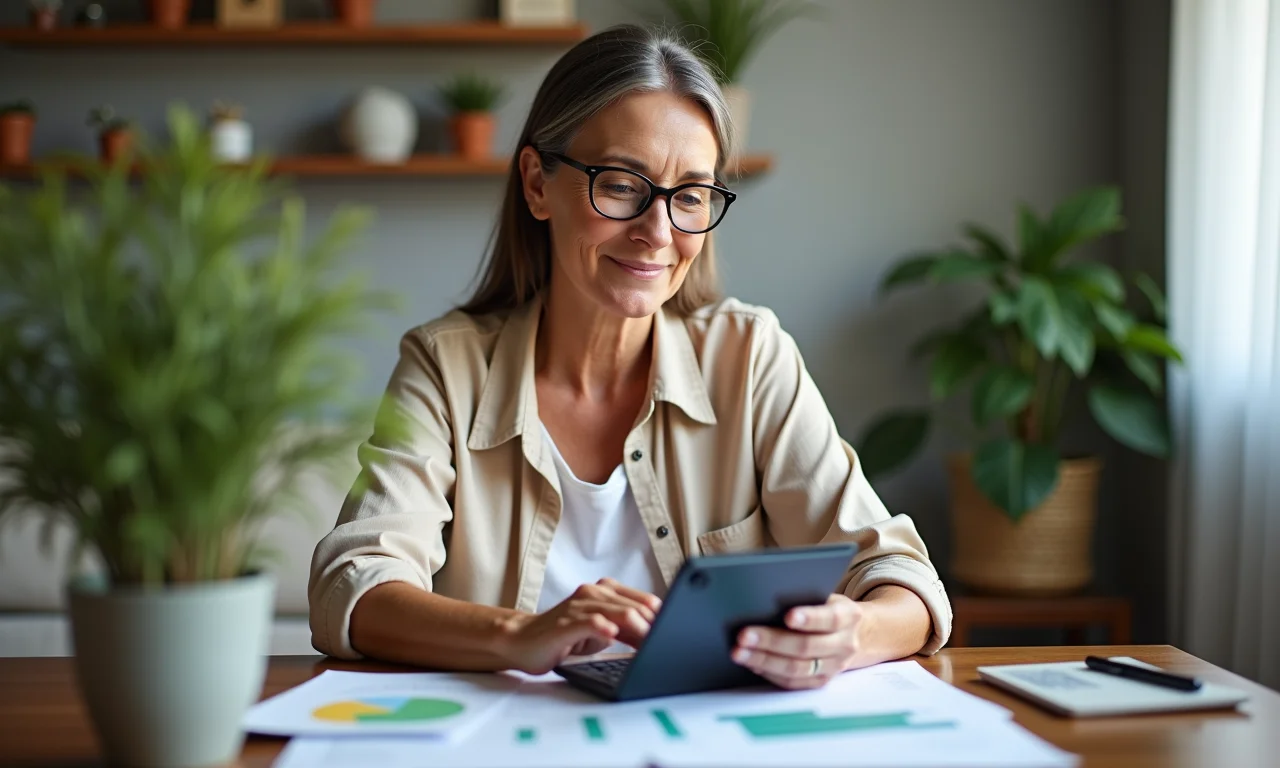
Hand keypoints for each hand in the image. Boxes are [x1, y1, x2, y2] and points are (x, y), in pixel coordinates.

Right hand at [499, 578, 661, 674]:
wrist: (523, 641)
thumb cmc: (566, 636)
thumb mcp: (602, 631)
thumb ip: (628, 629)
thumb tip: (658, 635)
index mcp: (605, 591)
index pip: (643, 601)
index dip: (661, 618)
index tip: (674, 633)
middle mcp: (593, 593)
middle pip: (634, 607)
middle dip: (654, 626)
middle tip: (666, 643)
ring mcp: (578, 607)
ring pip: (616, 613)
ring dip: (637, 629)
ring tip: (651, 641)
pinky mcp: (565, 623)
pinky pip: (589, 622)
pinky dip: (603, 628)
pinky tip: (612, 634)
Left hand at [731, 593, 865, 689]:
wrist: (856, 634)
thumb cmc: (828, 608)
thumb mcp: (826, 596)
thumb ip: (804, 597)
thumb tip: (763, 600)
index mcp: (849, 616)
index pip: (830, 618)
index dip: (809, 618)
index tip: (787, 616)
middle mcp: (845, 644)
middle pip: (806, 646)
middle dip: (772, 641)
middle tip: (743, 635)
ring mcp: (834, 666)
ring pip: (797, 669)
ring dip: (764, 661)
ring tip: (739, 652)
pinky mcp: (821, 681)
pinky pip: (793, 683)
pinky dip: (770, 673)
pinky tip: (751, 664)